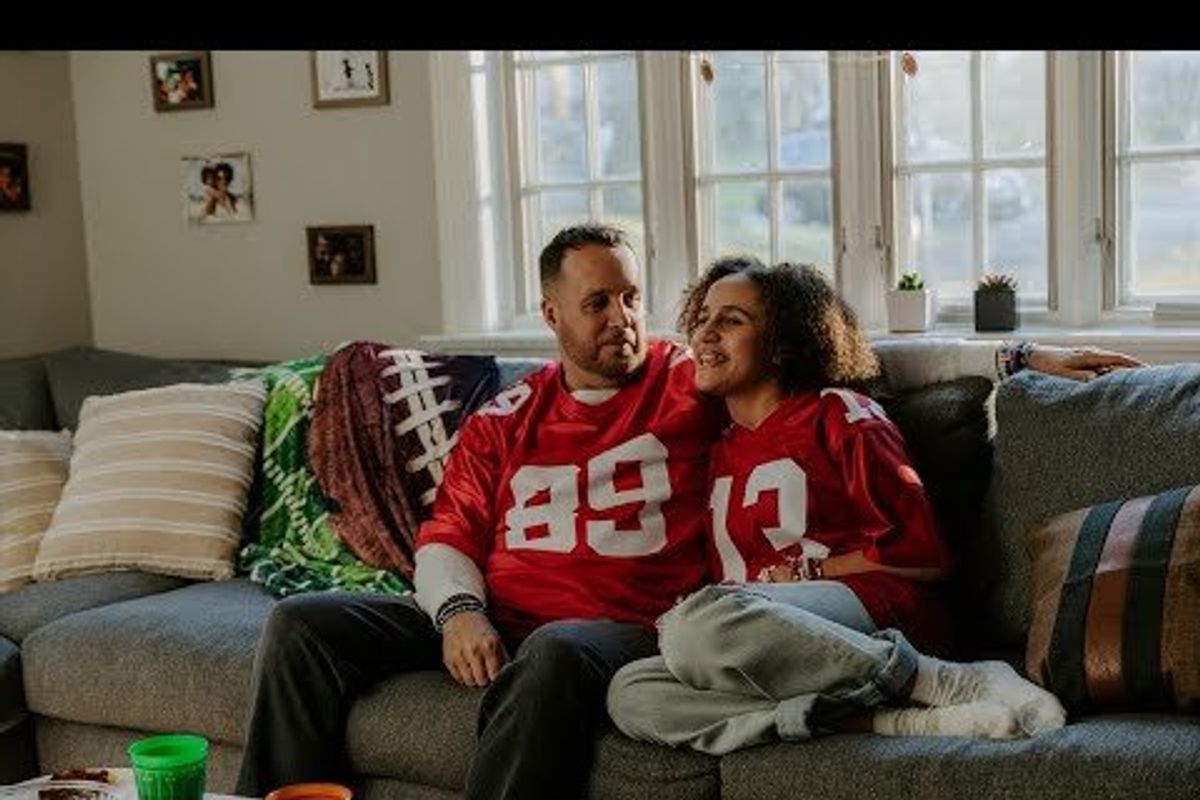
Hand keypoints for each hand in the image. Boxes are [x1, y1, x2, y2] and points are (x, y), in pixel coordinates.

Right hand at [442, 610, 507, 687]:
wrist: (460, 616)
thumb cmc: (481, 629)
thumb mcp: (496, 639)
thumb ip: (503, 657)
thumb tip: (507, 673)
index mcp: (488, 646)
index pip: (495, 675)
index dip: (496, 678)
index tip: (494, 675)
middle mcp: (473, 651)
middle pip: (481, 681)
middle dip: (484, 679)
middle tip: (484, 673)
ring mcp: (459, 655)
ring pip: (469, 682)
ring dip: (473, 679)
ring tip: (475, 671)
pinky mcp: (448, 659)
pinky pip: (457, 678)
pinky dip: (462, 676)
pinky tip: (465, 667)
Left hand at [1027, 344, 1144, 381]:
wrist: (1031, 356)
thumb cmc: (1045, 365)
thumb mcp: (1063, 374)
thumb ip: (1081, 378)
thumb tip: (1098, 381)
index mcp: (1089, 355)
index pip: (1117, 359)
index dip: (1133, 365)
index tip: (1147, 371)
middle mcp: (1090, 353)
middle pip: (1117, 360)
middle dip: (1131, 368)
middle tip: (1148, 378)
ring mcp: (1086, 356)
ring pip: (1109, 364)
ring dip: (1120, 371)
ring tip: (1134, 381)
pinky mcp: (1081, 361)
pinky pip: (1100, 366)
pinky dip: (1109, 372)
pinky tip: (1112, 380)